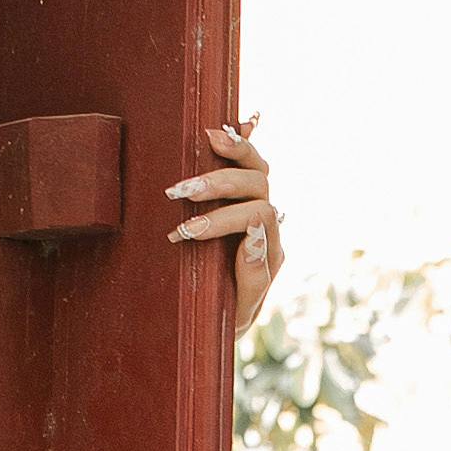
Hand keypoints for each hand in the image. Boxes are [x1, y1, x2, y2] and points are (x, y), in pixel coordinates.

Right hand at [170, 116, 281, 333]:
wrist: (217, 326)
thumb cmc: (224, 323)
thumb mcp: (238, 312)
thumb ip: (252, 278)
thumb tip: (251, 236)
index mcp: (269, 253)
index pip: (258, 220)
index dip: (223, 220)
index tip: (188, 231)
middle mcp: (267, 228)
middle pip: (258, 188)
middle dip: (219, 185)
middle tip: (181, 192)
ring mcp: (255, 209)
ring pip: (257, 170)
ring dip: (229, 155)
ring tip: (204, 139)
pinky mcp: (239, 197)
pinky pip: (248, 164)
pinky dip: (242, 142)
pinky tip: (227, 125)